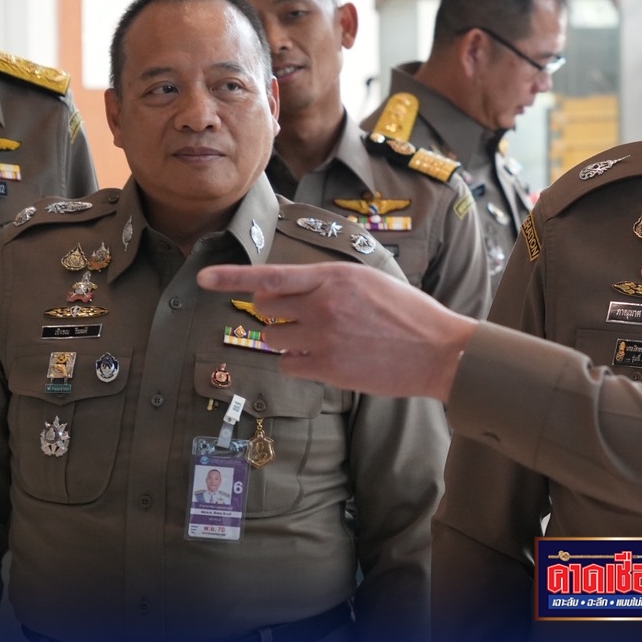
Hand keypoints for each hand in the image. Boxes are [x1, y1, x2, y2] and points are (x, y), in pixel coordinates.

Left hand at [197, 263, 475, 399]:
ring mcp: (323, 336)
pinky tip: (327, 360)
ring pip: (273, 338)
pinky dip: (298, 363)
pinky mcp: (327, 366)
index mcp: (333, 276)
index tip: (203, 278)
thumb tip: (295, 293)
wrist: (438, 350)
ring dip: (285, 341)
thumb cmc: (410, 315)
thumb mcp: (371, 283)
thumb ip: (330, 284)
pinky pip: (288, 365)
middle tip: (299, 321)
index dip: (231, 277)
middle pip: (266, 309)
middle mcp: (322, 303)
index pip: (271, 275)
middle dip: (274, 315)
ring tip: (319, 341)